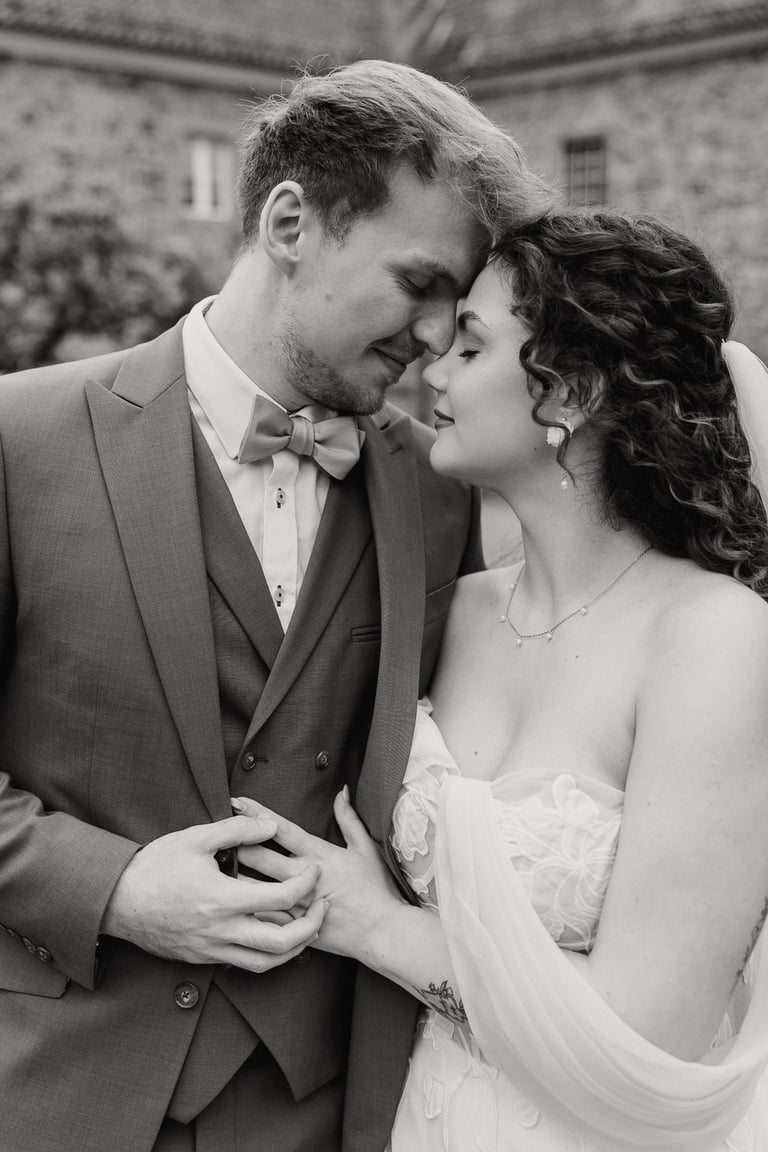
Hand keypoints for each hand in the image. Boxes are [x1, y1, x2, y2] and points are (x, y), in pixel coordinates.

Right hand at [101, 814, 326, 972]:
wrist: (116, 901)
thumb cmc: (155, 865)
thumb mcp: (196, 837)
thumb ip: (238, 829)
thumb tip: (271, 825)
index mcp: (222, 899)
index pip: (281, 898)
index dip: (306, 883)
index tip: (314, 870)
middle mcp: (220, 931)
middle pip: (282, 944)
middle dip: (312, 927)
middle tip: (323, 907)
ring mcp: (211, 949)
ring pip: (265, 963)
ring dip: (294, 948)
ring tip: (307, 926)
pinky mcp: (202, 959)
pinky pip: (243, 964)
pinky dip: (266, 954)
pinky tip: (273, 934)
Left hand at [233, 791, 403, 963]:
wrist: (381, 931)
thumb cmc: (375, 889)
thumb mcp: (366, 849)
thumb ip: (349, 819)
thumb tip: (342, 791)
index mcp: (318, 855)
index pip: (281, 829)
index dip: (258, 814)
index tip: (237, 802)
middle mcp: (303, 877)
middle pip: (260, 857)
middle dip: (236, 844)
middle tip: (217, 836)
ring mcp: (296, 903)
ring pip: (255, 888)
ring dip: (235, 876)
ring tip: (216, 867)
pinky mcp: (293, 926)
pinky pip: (262, 917)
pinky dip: (244, 908)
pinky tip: (228, 903)